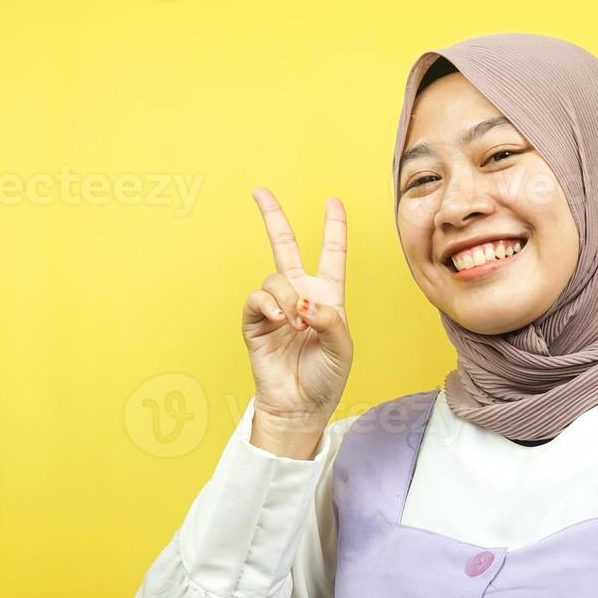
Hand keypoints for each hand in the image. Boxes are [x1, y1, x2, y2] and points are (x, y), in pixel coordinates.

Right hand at [242, 187, 353, 446]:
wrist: (300, 406)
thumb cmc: (326, 379)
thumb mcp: (342, 348)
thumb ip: (330, 320)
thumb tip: (305, 303)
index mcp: (327, 296)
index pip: (331, 254)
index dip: (333, 227)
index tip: (332, 201)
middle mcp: (300, 295)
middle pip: (284, 246)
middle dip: (273, 218)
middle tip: (260, 191)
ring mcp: (276, 307)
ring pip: (275, 279)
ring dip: (286, 298)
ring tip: (295, 324)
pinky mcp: (255, 322)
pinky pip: (256, 298)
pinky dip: (267, 305)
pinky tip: (278, 320)